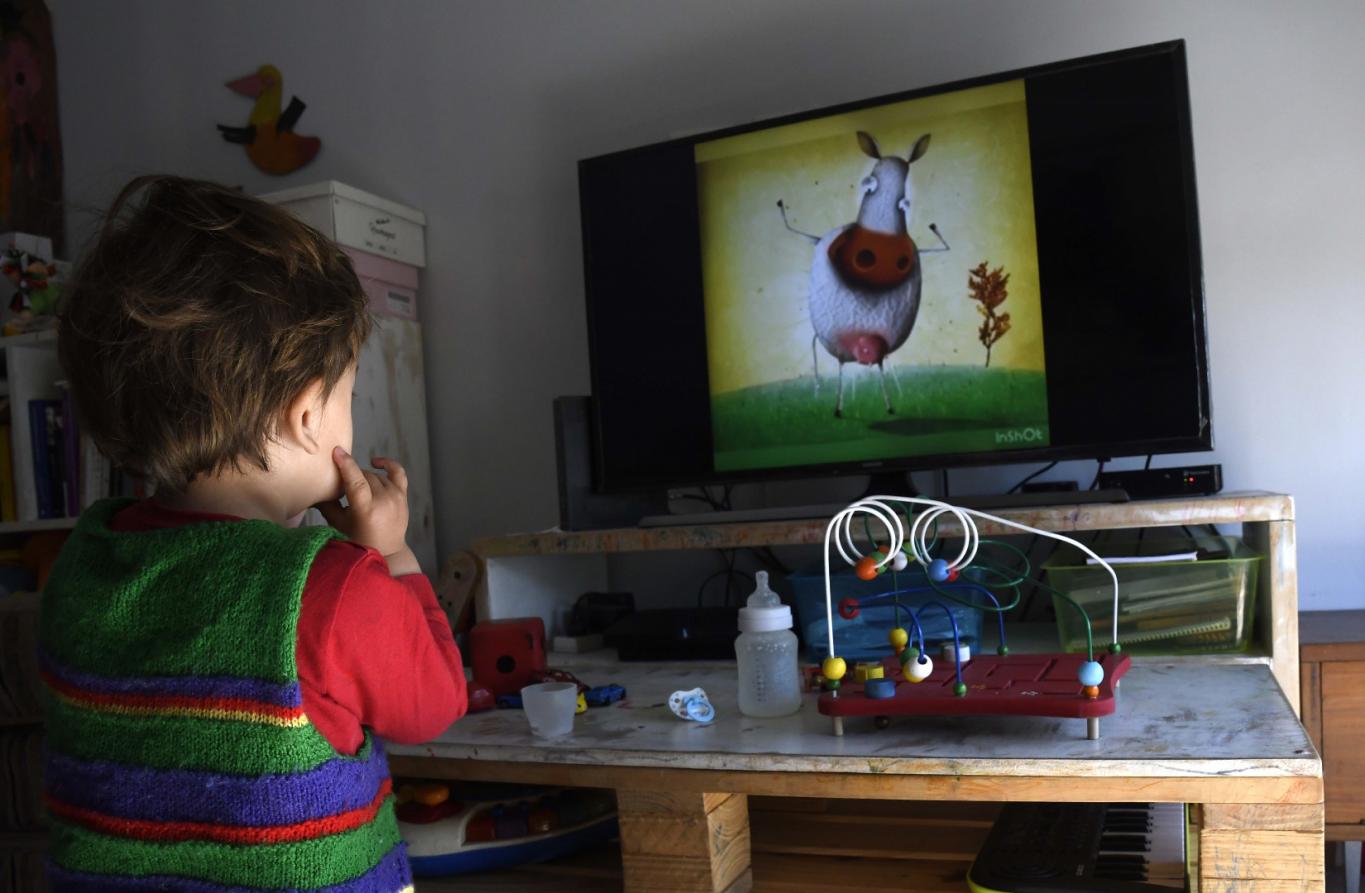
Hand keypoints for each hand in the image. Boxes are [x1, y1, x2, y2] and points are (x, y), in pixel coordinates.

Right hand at [315, 448, 412, 569]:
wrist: (387, 551)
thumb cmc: (358, 540)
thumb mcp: (338, 524)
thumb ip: (327, 504)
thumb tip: (314, 486)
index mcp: (367, 510)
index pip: (357, 482)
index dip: (347, 465)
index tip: (336, 451)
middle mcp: (384, 501)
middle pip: (364, 476)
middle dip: (351, 477)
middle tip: (341, 485)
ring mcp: (396, 497)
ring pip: (375, 475)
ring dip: (364, 477)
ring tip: (356, 489)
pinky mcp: (403, 495)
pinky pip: (397, 472)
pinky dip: (388, 464)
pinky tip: (375, 462)